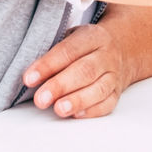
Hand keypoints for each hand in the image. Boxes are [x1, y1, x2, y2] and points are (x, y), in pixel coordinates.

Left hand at [22, 21, 144, 118]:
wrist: (123, 47)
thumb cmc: (86, 46)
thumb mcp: (72, 37)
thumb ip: (54, 52)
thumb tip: (30, 75)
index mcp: (93, 36)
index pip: (69, 50)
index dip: (48, 65)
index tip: (29, 79)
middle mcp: (106, 55)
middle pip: (85, 70)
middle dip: (61, 85)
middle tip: (41, 99)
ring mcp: (114, 75)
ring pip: (99, 88)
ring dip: (78, 100)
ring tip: (58, 109)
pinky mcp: (117, 93)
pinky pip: (108, 103)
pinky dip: (93, 110)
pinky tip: (77, 114)